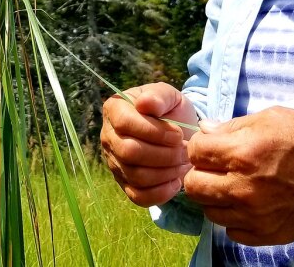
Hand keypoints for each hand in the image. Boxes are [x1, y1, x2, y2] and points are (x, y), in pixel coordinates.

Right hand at [100, 82, 197, 206]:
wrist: (179, 132)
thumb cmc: (172, 111)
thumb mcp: (170, 96)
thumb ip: (159, 96)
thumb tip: (144, 103)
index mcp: (114, 110)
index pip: (124, 123)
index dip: (154, 131)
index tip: (177, 133)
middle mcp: (109, 137)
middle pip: (129, 152)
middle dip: (163, 154)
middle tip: (184, 150)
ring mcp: (115, 163)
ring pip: (136, 176)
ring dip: (166, 172)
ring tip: (183, 162)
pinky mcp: (125, 184)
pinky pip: (138, 197)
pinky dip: (161, 193)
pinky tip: (176, 182)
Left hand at [184, 106, 293, 245]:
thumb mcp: (271, 118)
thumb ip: (232, 126)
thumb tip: (205, 131)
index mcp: (242, 153)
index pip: (195, 152)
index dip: (201, 146)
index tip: (211, 146)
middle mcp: (243, 188)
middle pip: (194, 186)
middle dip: (200, 172)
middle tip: (217, 167)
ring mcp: (255, 215)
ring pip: (210, 211)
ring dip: (215, 197)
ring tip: (233, 185)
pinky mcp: (267, 234)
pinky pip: (232, 231)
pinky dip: (234, 218)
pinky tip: (248, 204)